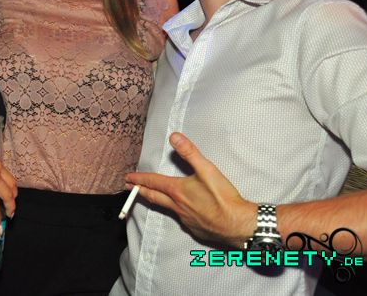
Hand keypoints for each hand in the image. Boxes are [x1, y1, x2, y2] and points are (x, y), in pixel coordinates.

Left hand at [126, 132, 255, 247]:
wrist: (238, 225)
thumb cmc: (223, 197)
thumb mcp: (207, 170)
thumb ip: (190, 152)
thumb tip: (174, 136)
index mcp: (178, 191)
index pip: (153, 182)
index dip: (140, 179)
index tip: (128, 178)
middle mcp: (177, 206)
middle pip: (153, 197)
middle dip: (139, 191)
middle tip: (128, 188)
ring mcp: (185, 219)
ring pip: (166, 208)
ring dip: (156, 201)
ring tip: (150, 197)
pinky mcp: (194, 229)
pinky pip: (181, 219)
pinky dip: (176, 212)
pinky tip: (181, 211)